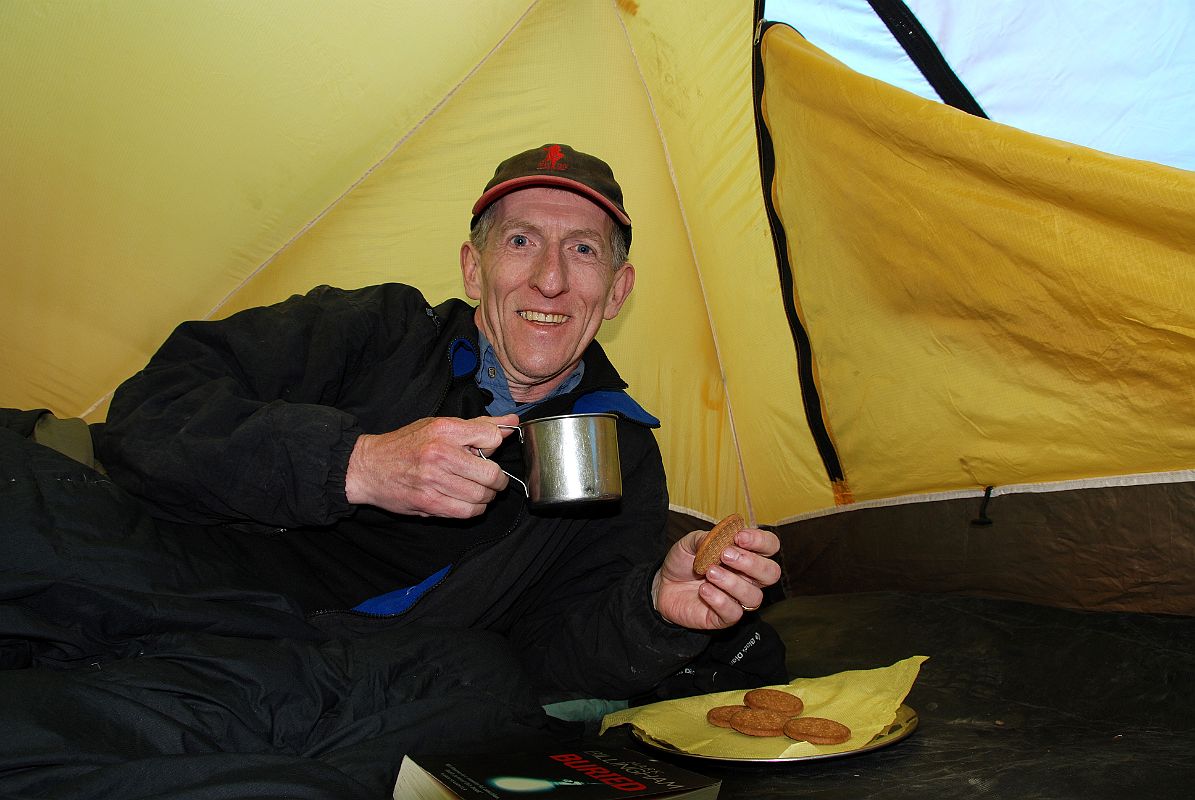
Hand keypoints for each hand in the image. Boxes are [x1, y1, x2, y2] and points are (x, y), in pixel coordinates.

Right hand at [345, 414, 518, 517]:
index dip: (494, 445)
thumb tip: (512, 422)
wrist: (368, 467)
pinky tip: (467, 501)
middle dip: (497, 478)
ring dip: (486, 496)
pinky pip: (467, 512)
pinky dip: (474, 509)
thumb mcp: (439, 425)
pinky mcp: (429, 503)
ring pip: (482, 496)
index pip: (492, 437)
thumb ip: (478, 425)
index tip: (486, 450)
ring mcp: (434, 481)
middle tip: (491, 478)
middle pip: (492, 473)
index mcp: (444, 430)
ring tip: (477, 489)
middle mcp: (440, 454)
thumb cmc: (406, 444)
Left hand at [652, 523, 780, 629]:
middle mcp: (748, 578)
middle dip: (750, 562)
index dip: (760, 541)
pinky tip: (703, 590)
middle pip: (771, 573)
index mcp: (746, 554)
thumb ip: (707, 538)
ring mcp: (738, 599)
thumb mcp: (690, 543)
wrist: (663, 586)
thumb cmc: (683, 562)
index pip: (770, 546)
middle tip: (725, 555)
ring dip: (732, 582)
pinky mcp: (724, 617)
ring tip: (709, 573)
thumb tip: (721, 538)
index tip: (739, 537)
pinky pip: (734, 613)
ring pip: (754, 596)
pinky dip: (719, 600)